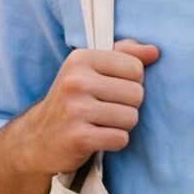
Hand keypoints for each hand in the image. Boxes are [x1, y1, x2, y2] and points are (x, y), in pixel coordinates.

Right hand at [20, 41, 160, 173]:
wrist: (38, 138)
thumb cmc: (73, 100)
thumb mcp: (91, 70)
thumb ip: (124, 55)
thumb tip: (154, 51)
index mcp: (80, 59)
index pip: (135, 67)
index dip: (131, 82)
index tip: (110, 89)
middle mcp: (76, 81)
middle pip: (137, 94)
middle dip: (128, 106)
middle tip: (105, 110)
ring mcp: (75, 110)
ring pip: (131, 118)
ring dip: (122, 125)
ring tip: (101, 124)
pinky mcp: (79, 137)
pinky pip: (121, 139)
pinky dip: (114, 142)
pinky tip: (98, 138)